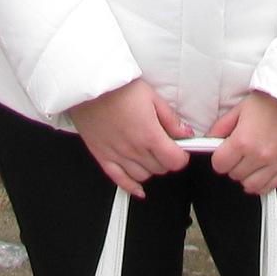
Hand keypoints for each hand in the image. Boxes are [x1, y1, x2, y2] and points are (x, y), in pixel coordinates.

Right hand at [67, 78, 190, 197]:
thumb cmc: (119, 88)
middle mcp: (134, 149)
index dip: (182, 156)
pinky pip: (119, 180)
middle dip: (166, 159)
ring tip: (149, 155)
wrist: (90, 87)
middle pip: (160, 168)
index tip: (181, 150)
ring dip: (150, 169)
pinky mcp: (103, 157)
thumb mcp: (152, 96)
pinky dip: (131, 187)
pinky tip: (138, 188)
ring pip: (143, 176)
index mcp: (149, 134)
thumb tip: (185, 133)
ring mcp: (118, 155)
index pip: (175, 161)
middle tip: (164, 146)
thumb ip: (170, 118)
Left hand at [208, 90, 276, 195]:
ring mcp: (274, 163)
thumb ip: (222, 126)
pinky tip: (260, 173)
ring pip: (250, 185)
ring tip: (249, 163)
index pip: (219, 164)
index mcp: (243, 140)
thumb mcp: (241, 108)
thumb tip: (211, 139)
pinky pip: (269, 187)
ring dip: (246, 176)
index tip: (223, 153)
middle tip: (238, 153)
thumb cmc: (274, 100)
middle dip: (233, 165)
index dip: (219, 158)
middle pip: (234, 175)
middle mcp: (259, 155)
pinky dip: (262, 184)